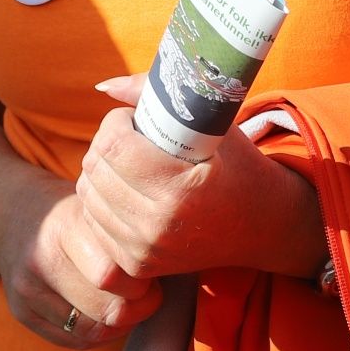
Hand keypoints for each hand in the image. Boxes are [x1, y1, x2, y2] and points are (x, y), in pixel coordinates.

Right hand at [0, 183, 161, 349]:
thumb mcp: (98, 207)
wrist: (15, 214)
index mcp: (64, 226)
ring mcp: (26, 291)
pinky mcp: (21, 313)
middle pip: (106, 309)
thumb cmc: (72, 211)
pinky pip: (75, 341)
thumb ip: (125, 233)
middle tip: (148, 290)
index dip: (143, 281)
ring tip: (131, 302)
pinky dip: (101, 333)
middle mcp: (40, 260)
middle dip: (138, 305)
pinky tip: (107, 312)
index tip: (153, 270)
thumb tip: (172, 262)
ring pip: (93, 330)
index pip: (112, 274)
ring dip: (122, 323)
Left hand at [74, 76, 324, 282]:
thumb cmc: (238, 165)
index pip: (114, 145)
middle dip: (105, 142)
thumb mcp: (212, 123)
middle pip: (96, 169)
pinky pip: (94, 221)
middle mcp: (158, 226)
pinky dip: (102, 199)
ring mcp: (145, 251)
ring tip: (128, 161)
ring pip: (88, 195)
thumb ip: (155, 95)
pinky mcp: (137, 265)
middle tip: (129, 136)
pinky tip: (126, 188)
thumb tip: (103, 85)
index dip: (115, 121)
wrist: (261, 226)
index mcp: (180, 190)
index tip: (132, 117)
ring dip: (100, 170)